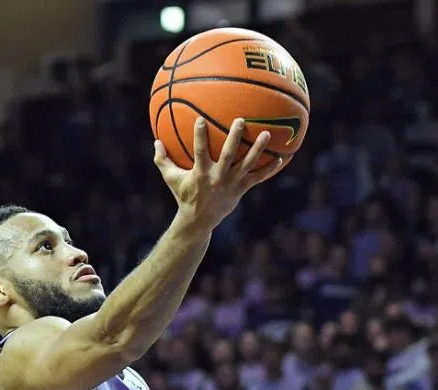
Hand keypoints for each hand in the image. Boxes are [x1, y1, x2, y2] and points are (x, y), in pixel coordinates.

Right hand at [153, 117, 283, 227]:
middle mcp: (218, 177)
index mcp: (200, 173)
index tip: (201, 120)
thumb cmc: (184, 195)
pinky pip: (258, 178)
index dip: (200, 137)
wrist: (198, 221)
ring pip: (247, 165)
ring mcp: (231, 184)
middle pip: (228, 155)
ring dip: (257, 150)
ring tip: (267, 135)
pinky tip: (282, 158)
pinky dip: (270, 169)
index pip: (199, 152)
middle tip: (240, 120)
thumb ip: (162, 160)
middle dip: (234, 137)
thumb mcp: (171, 179)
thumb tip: (155, 141)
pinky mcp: (241, 190)